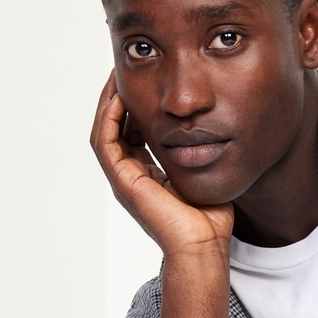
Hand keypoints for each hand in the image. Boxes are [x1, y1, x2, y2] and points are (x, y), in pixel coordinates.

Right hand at [89, 75, 233, 261]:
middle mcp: (131, 178)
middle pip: (115, 130)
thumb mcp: (205, 176)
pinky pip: (105, 141)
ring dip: (108, 102)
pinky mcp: (123, 182)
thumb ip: (201, 155)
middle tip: (125, 71)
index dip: (135, 107)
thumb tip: (213, 133)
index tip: (145, 83)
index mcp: (147, 178)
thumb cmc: (210, 221)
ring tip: (117, 76)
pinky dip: (109, 117)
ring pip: (104, 131)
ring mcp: (123, 181)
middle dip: (118, 99)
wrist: (204, 246)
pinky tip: (120, 95)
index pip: (133, 135)